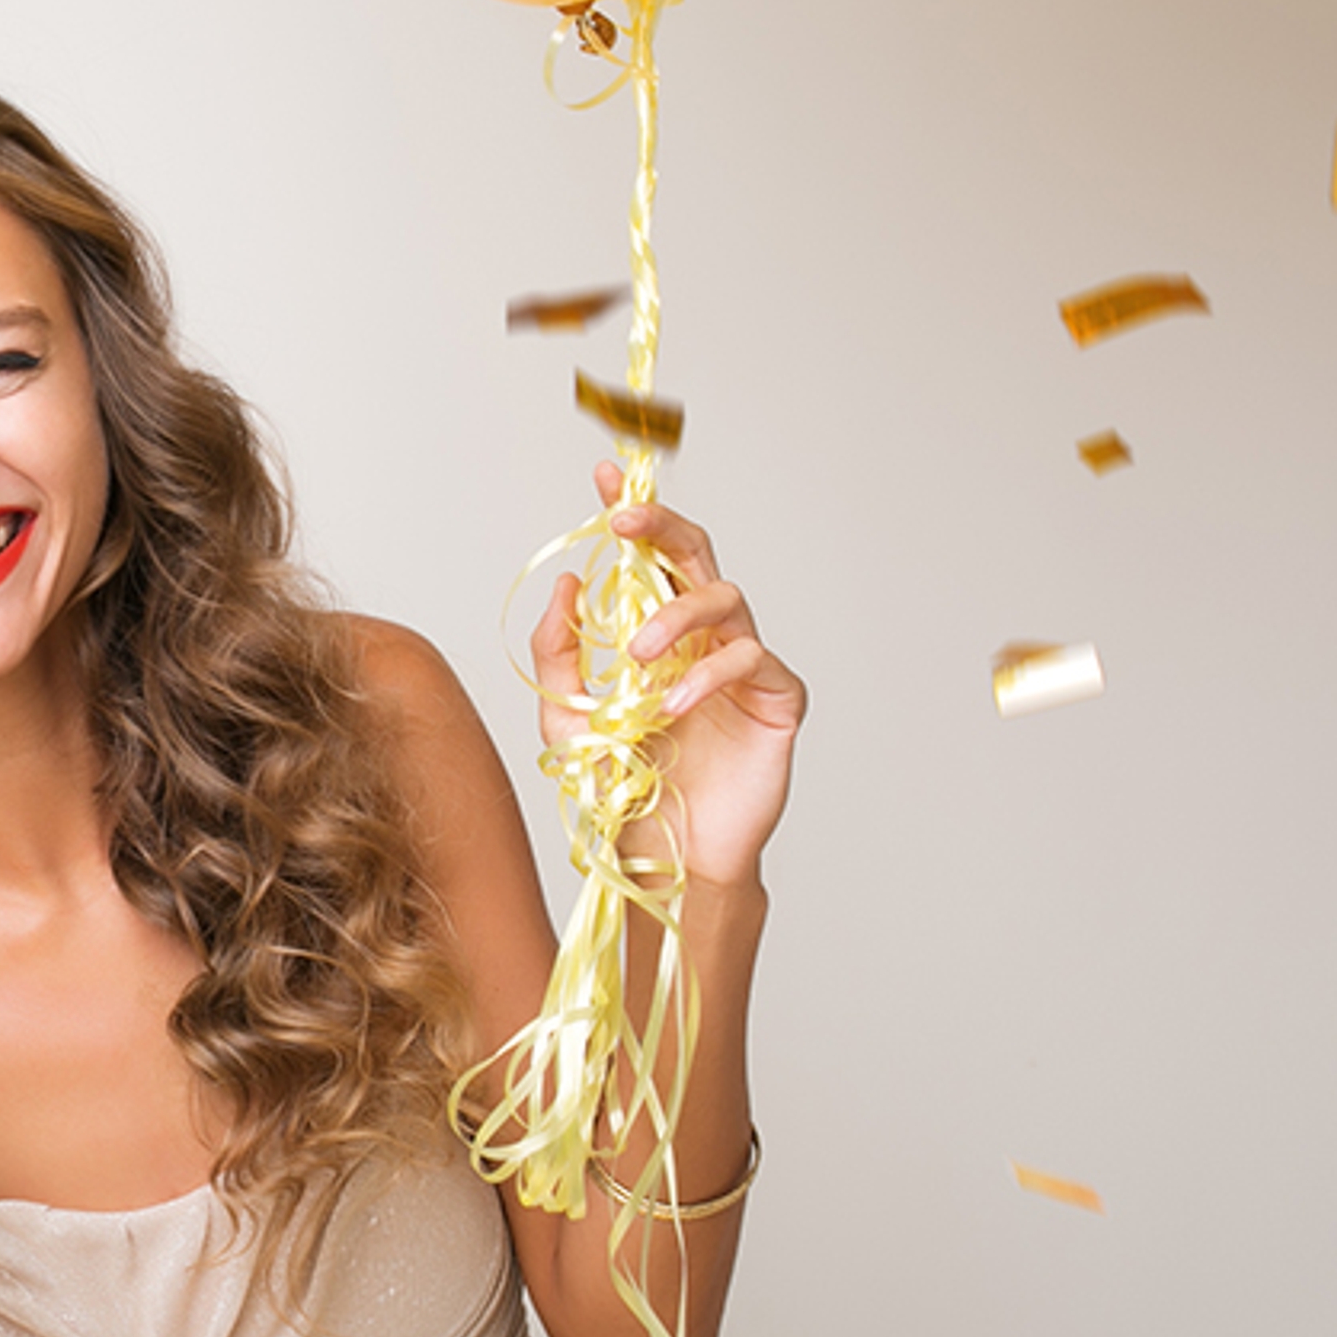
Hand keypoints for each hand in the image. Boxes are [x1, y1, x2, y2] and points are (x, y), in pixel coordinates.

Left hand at [533, 460, 805, 889]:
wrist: (667, 857)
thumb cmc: (626, 786)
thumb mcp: (567, 717)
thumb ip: (559, 652)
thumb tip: (568, 584)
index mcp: (659, 632)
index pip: (650, 558)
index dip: (633, 514)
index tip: (603, 479)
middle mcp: (705, 638)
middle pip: (696, 554)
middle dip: (662, 526)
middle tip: (624, 522)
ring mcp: (744, 665)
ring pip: (724, 598)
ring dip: (675, 616)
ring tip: (636, 656)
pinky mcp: (777, 699)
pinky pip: (750, 659)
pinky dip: (705, 675)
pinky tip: (671, 707)